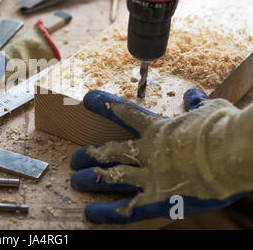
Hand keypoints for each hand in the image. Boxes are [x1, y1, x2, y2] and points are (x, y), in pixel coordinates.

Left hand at [70, 89, 250, 223]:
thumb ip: (196, 103)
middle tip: (75, 158)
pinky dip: (108, 211)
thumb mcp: (211, 110)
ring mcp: (150, 176)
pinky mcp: (158, 199)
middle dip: (91, 154)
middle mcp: (147, 153)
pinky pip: (128, 207)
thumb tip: (193, 95)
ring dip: (92, 178)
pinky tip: (90, 213)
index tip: (87, 99)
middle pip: (111, 152)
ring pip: (112, 176)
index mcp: (158, 130)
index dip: (105, 105)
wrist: (232, 154)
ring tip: (75, 180)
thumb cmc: (223, 129)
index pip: (125, 114)